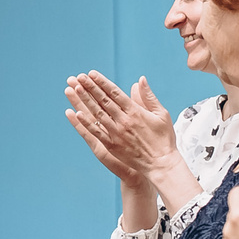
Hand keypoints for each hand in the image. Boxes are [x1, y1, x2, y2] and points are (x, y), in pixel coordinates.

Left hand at [63, 73, 179, 185]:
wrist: (160, 164)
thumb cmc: (163, 138)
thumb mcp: (161, 114)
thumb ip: (148, 97)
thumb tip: (140, 80)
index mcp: (136, 112)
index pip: (115, 92)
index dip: (102, 82)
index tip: (92, 74)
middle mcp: (124, 121)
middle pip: (103, 100)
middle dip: (90, 87)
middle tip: (79, 77)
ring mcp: (116, 133)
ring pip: (97, 113)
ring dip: (85, 101)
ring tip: (75, 89)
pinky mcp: (112, 146)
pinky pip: (96, 132)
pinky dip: (86, 123)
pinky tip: (77, 114)